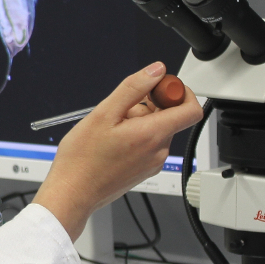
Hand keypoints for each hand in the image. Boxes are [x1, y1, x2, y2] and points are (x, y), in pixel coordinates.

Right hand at [32, 62, 202, 240]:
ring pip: (157, 129)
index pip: (191, 108)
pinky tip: (113, 140)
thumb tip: (157, 71)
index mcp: (153, 135)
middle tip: (121, 109)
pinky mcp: (145, 169)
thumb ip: (134, 88)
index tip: (156, 88)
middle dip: (148, 105)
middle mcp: (159, 151)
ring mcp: (153, 162)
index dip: (178, 91)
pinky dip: (135, 135)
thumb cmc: (82, 159)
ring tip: (112, 128)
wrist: (73, 192)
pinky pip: (149, 143)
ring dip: (139, 121)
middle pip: (170, 116)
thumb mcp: (103, 113)